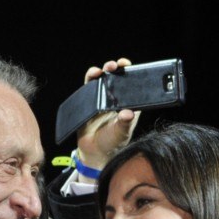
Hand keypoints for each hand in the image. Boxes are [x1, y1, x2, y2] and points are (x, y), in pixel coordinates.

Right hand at [75, 58, 139, 175]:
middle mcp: (115, 98)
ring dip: (100, 71)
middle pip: (115, 77)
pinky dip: (90, 79)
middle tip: (114, 66)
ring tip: (100, 71)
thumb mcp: (121, 133)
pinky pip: (88, 87)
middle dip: (114, 68)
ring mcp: (101, 98)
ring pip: (101, 79)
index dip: (130, 72)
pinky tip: (92, 76)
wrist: (95, 152)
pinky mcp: (88, 101)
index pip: (130, 83)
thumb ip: (125, 123)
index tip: (128, 66)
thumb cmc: (113, 142)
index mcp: (127, 103)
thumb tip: (128, 113)